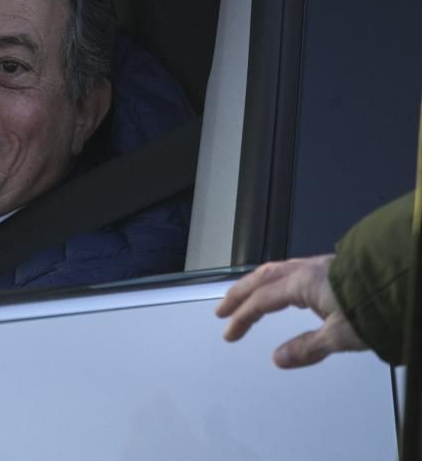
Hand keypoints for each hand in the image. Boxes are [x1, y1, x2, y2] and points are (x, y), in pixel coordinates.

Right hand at [215, 256, 366, 367]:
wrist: (401, 284)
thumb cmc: (376, 305)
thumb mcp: (340, 336)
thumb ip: (307, 347)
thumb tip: (279, 358)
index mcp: (302, 282)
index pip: (261, 301)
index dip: (241, 317)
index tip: (230, 333)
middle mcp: (307, 270)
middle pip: (261, 279)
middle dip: (238, 295)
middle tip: (222, 309)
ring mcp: (319, 266)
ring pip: (276, 270)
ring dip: (255, 284)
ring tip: (244, 294)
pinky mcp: (332, 268)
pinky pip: (291, 269)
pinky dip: (276, 279)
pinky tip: (282, 287)